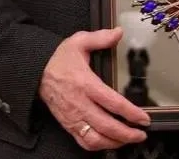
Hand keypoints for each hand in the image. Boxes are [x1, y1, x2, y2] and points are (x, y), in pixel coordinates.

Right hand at [39, 27, 149, 151]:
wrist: (35, 71)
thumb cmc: (58, 58)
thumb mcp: (79, 41)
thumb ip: (100, 37)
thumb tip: (118, 32)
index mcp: (86, 84)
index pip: (112, 103)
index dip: (131, 113)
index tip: (144, 118)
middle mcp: (80, 104)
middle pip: (106, 126)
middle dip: (127, 133)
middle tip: (142, 134)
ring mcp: (73, 117)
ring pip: (95, 139)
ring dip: (114, 143)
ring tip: (129, 139)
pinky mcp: (68, 124)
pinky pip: (83, 142)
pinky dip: (99, 146)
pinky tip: (110, 142)